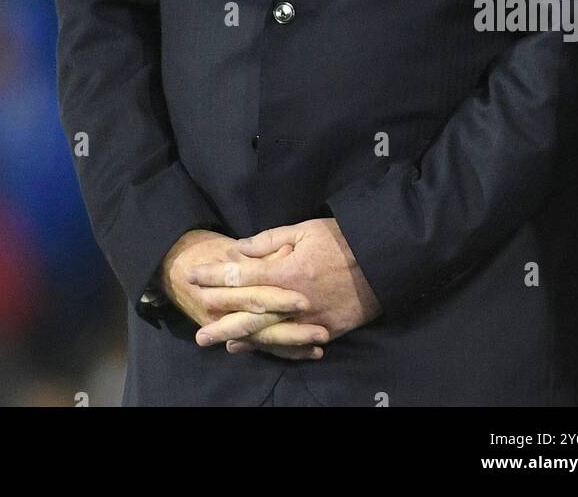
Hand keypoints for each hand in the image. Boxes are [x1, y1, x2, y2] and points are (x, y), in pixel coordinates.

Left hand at [185, 219, 380, 357]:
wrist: (382, 260)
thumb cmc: (342, 239)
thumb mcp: (304, 230)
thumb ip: (269, 240)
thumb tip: (239, 249)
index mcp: (286, 272)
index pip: (242, 276)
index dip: (215, 276)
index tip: (194, 276)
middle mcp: (293, 301)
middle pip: (248, 312)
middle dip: (220, 318)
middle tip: (197, 329)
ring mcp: (309, 320)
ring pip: (268, 333)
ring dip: (241, 337)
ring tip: (218, 342)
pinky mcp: (324, 331)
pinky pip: (293, 344)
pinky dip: (271, 348)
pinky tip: (254, 347)